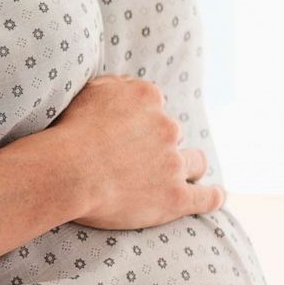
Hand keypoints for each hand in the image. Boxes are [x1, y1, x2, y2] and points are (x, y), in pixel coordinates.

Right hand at [17, 74, 225, 229]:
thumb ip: (115, 86)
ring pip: (194, 162)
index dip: (140, 121)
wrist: (68, 170)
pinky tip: (215, 197)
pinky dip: (212, 197)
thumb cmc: (69, 132)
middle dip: (160, 145)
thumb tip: (129, 87)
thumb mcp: (88, 91)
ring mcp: (173, 163)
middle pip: (172, 134)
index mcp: (147, 98)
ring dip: (188, 167)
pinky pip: (205, 198)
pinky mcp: (175, 197)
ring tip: (177, 177)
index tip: (126, 134)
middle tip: (135, 161)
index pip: (154, 106)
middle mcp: (166, 126)